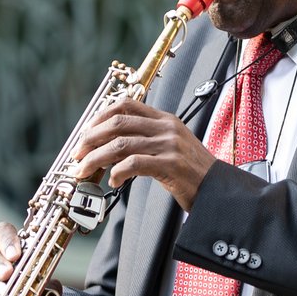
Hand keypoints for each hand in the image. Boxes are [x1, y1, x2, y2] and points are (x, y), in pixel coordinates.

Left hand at [69, 99, 216, 210]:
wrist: (219, 190)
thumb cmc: (192, 173)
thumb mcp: (172, 147)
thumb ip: (147, 140)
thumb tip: (111, 145)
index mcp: (165, 119)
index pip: (126, 105)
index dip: (100, 116)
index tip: (86, 133)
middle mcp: (166, 128)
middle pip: (117, 123)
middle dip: (91, 138)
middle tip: (78, 153)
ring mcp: (169, 145)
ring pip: (120, 144)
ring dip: (96, 158)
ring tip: (84, 170)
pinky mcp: (170, 165)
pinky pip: (133, 164)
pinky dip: (116, 172)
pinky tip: (113, 181)